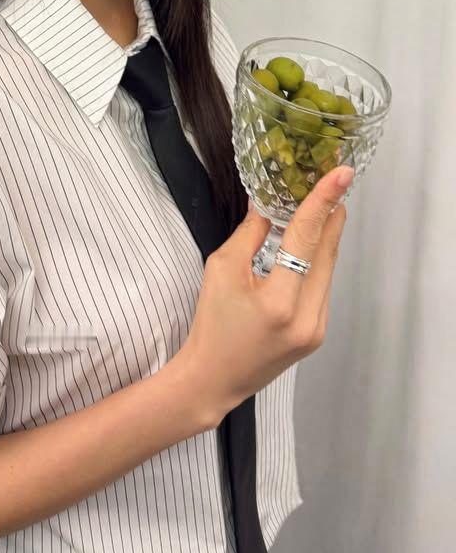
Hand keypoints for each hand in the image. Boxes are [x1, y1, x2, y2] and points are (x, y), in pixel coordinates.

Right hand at [175, 166, 352, 428]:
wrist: (214, 379)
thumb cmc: (211, 324)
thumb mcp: (222, 269)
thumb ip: (251, 233)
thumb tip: (270, 202)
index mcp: (280, 301)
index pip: (307, 238)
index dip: (323, 200)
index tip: (342, 173)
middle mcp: (307, 317)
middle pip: (327, 251)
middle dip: (330, 213)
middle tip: (331, 179)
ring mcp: (317, 328)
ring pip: (329, 268)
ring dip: (324, 236)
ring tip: (320, 205)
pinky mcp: (318, 334)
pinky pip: (323, 285)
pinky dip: (318, 260)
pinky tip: (308, 244)